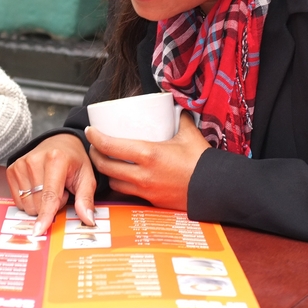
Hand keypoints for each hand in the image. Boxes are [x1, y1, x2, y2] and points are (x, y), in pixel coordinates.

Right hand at [6, 134, 95, 235]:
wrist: (60, 142)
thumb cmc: (74, 161)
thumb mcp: (87, 178)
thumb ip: (86, 199)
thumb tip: (88, 219)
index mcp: (56, 159)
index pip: (50, 195)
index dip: (46, 215)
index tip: (39, 230)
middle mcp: (34, 160)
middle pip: (38, 204)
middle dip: (51, 206)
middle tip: (61, 191)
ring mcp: (20, 164)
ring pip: (27, 204)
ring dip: (40, 203)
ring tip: (50, 187)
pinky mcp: (11, 170)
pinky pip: (18, 200)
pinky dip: (30, 200)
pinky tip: (38, 187)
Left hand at [87, 113, 209, 210]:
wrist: (216, 189)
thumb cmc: (202, 162)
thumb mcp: (189, 134)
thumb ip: (180, 119)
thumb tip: (176, 107)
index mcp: (149, 154)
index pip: (110, 146)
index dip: (95, 137)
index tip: (90, 131)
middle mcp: (142, 174)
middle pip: (105, 166)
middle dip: (95, 156)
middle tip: (94, 146)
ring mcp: (146, 190)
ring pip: (113, 183)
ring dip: (106, 172)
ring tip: (107, 162)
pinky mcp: (151, 200)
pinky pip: (128, 193)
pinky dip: (121, 184)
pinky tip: (123, 177)